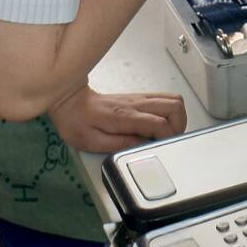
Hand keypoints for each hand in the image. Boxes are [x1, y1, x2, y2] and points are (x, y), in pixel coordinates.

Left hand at [46, 86, 186, 153]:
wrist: (68, 99)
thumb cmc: (76, 122)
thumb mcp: (91, 141)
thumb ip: (119, 144)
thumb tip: (143, 146)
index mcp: (124, 116)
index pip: (159, 123)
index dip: (167, 138)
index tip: (161, 148)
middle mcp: (136, 103)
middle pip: (174, 106)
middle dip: (179, 126)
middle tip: (168, 141)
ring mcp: (139, 98)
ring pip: (173, 99)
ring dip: (177, 118)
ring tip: (166, 134)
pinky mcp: (139, 97)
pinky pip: (165, 98)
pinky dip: (171, 112)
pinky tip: (161, 125)